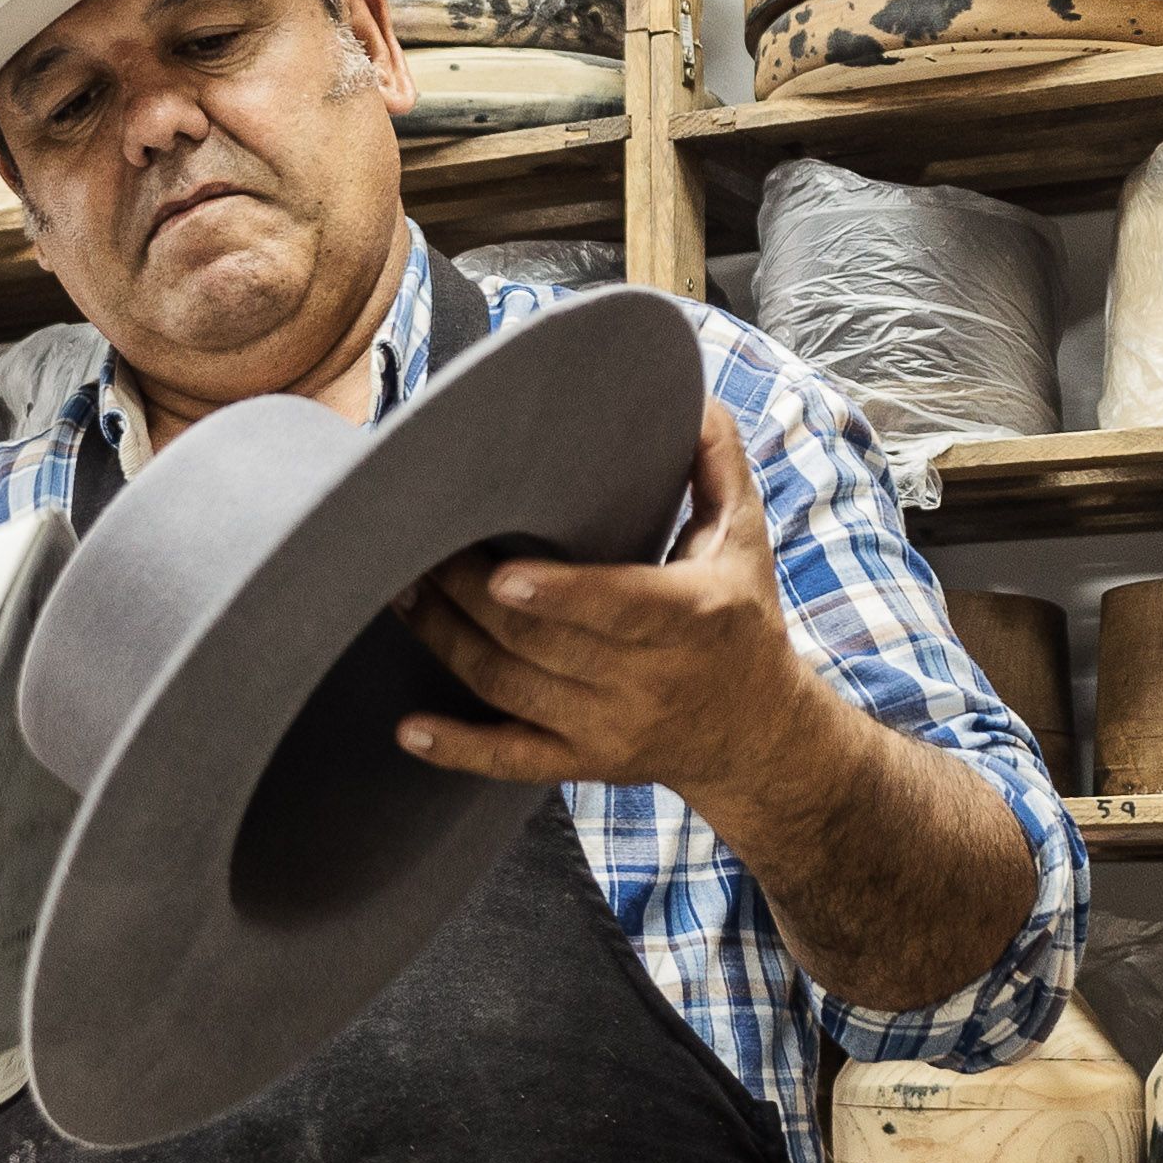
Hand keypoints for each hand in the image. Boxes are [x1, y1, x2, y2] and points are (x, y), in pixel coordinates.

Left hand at [393, 402, 821, 806]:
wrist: (759, 735)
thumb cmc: (742, 619)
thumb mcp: (745, 541)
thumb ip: (718, 467)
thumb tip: (695, 399)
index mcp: (693, 616)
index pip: (620, 608)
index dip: (558, 595)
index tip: (500, 575)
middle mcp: (651, 679)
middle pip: (543, 643)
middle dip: (469, 601)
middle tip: (417, 553)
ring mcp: (613, 728)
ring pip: (514, 690)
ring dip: (449, 644)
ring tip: (402, 597)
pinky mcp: (586, 762)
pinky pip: (513, 761)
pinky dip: (458, 750)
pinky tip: (409, 729)